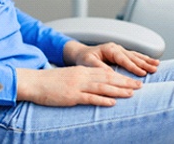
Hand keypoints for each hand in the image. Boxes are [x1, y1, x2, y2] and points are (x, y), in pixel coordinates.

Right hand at [16, 65, 141, 106]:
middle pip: (107, 79)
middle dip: (125, 82)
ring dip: (118, 91)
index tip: (133, 80)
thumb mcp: (68, 78)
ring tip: (131, 93)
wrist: (34, 82)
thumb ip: (81, 80)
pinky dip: (102, 100)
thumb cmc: (49, 82)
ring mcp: (77, 85)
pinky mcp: (71, 95)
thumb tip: (95, 87)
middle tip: (139, 85)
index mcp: (81, 71)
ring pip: (102, 87)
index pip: (105, 73)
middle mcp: (81, 76)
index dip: (121, 77)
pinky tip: (112, 103)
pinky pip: (89, 98)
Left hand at [64, 41, 159, 76]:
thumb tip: (111, 73)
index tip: (142, 73)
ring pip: (135, 55)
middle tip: (154, 69)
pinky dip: (143, 58)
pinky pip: (134, 56)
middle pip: (131, 56)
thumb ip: (100, 67)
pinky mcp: (121, 54)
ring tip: (157, 64)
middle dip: (143, 63)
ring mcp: (119, 50)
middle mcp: (115, 48)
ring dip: (146, 60)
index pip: (123, 59)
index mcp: (109, 49)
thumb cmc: (84, 58)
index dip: (132, 66)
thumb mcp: (88, 63)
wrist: (82, 53)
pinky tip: (152, 61)